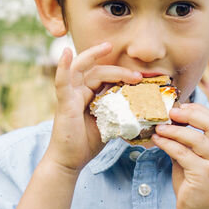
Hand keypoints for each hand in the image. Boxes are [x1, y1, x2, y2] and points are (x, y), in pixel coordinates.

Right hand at [45, 43, 141, 173]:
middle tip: (137, 75)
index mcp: (91, 94)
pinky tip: (66, 53)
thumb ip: (121, 112)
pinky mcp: (64, 103)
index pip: (107, 77)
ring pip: (82, 69)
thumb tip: (145, 108)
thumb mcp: (110, 124)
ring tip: (107, 47)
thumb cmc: (88, 143)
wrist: (70, 161)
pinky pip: (62, 81)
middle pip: (98, 71)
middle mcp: (79, 90)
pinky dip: (63, 66)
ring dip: (94, 56)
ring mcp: (70, 95)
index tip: (142, 78)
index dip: (123, 74)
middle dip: (118, 69)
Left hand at [153, 103, 208, 208]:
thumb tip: (167, 122)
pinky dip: (168, 144)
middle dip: (189, 114)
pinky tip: (157, 141)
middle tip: (169, 111)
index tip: (178, 106)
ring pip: (195, 138)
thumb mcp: (192, 160)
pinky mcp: (205, 176)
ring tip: (159, 127)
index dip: (196, 109)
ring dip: (174, 130)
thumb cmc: (196, 187)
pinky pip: (183, 154)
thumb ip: (185, 143)